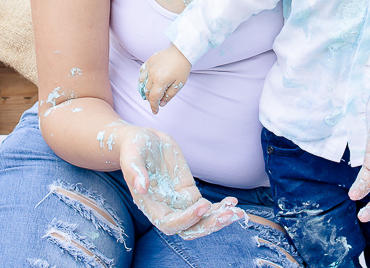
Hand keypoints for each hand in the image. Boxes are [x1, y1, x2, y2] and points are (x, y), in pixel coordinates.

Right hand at [115, 124, 242, 237]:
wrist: (143, 140)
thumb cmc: (134, 147)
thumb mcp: (132, 155)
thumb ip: (135, 171)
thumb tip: (141, 187)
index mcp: (150, 206)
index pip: (170, 224)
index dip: (187, 219)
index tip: (203, 205)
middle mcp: (166, 209)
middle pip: (189, 229)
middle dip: (209, 225)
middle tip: (229, 215)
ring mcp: (179, 202)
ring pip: (200, 221)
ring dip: (219, 219)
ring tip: (237, 211)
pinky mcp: (189, 193)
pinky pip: (206, 207)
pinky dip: (220, 207)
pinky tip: (233, 202)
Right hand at [138, 46, 191, 114]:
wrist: (181, 51)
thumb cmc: (182, 68)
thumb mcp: (179, 84)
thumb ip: (169, 95)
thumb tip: (162, 104)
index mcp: (160, 81)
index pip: (153, 98)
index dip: (153, 106)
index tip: (155, 111)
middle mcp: (152, 75)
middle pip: (147, 91)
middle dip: (150, 99)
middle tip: (156, 102)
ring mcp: (149, 67)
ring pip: (142, 82)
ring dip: (145, 89)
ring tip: (150, 92)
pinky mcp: (149, 61)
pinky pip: (142, 71)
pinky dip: (143, 78)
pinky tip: (148, 80)